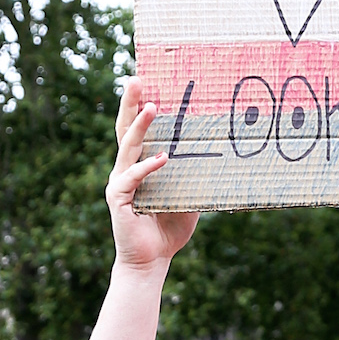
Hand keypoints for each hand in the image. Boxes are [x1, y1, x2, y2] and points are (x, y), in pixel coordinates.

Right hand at [107, 79, 198, 268]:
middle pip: (125, 129)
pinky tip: (164, 158)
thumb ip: (194, 174)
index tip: (149, 79)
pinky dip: (148, 167)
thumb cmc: (169, 228)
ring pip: (128, 148)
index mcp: (139, 164)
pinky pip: (133, 179)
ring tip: (151, 108)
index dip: (140, 105)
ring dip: (139, 127)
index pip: (138, 128)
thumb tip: (220, 154)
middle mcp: (125, 168)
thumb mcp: (188, 195)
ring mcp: (119, 182)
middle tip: (137, 79)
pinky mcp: (118, 199)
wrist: (152, 260)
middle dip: (130, 103)